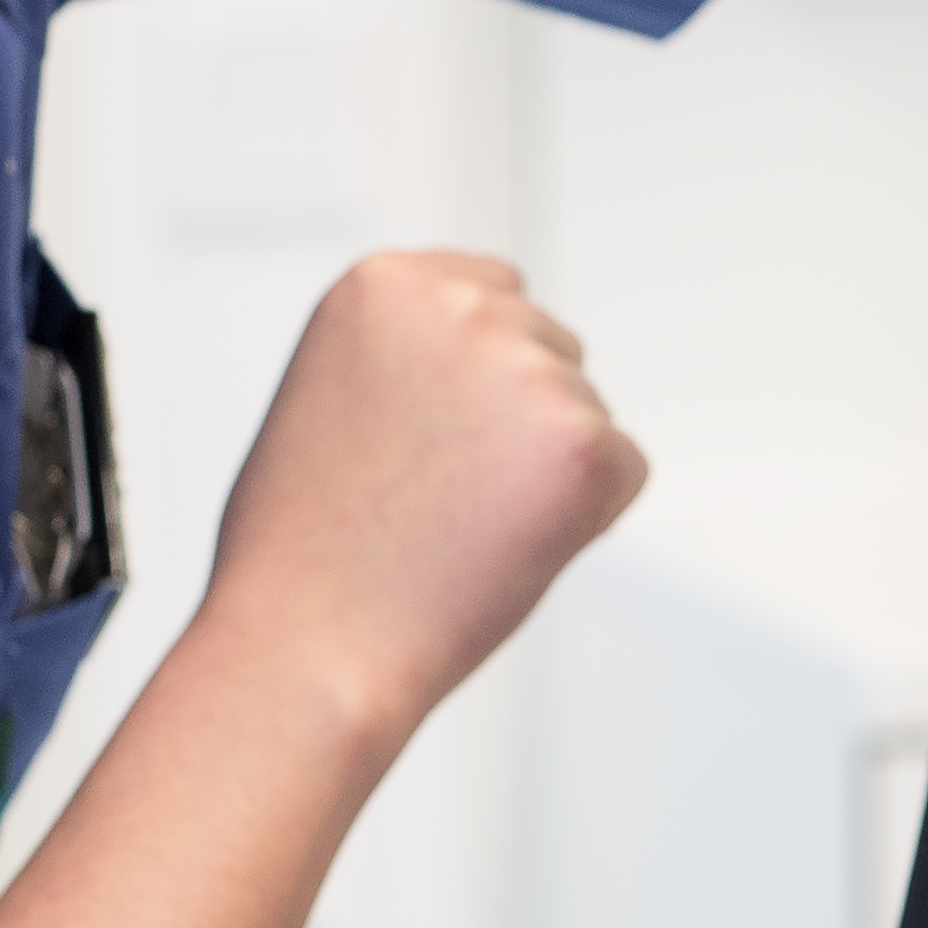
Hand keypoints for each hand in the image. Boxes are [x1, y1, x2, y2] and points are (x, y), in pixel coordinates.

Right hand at [201, 253, 644, 741]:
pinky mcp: (582, 443)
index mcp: (387, 283)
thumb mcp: (332, 394)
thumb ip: (410, 351)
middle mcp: (459, 307)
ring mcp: (525, 370)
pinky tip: (503, 550)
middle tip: (435, 501)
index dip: (475, 381)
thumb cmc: (304, 548)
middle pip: (550, 349)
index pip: (495, 295)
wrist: (306, 644)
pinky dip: (584, 520)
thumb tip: (491, 365)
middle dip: (515, 423)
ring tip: (452, 531)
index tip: (434, 439)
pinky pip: (623, 470)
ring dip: (542, 474)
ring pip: (586, 412)